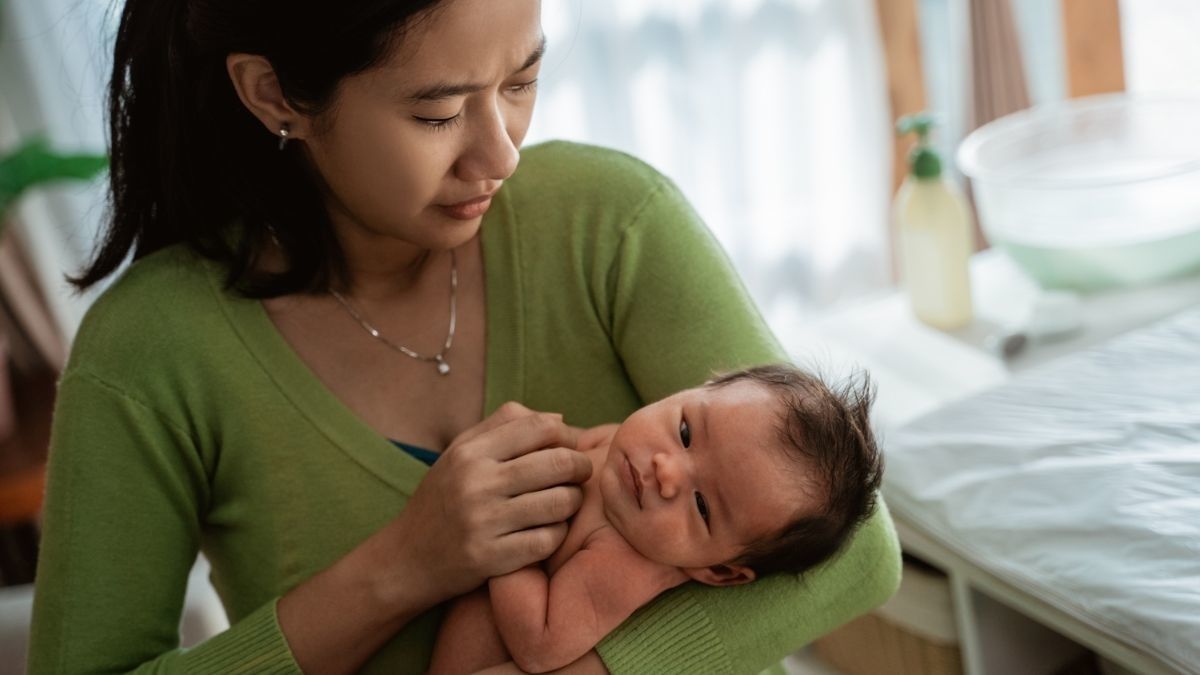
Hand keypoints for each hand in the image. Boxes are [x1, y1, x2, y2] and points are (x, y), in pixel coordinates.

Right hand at [381, 402, 593, 606]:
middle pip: (558, 463)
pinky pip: (548, 540)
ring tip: (564, 503)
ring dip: (572, 502)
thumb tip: (560, 420)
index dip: (567, 436)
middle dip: (581, 467)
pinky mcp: (492, 559)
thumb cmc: (443, 500)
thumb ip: (504, 427)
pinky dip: (557, 534)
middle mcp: (476, 483)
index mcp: (470, 452)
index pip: (540, 427)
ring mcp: (484, 523)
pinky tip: (547, 531)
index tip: (569, 448)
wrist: (407, 559)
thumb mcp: (460, 453)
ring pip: (560, 503)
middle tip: (580, 475)